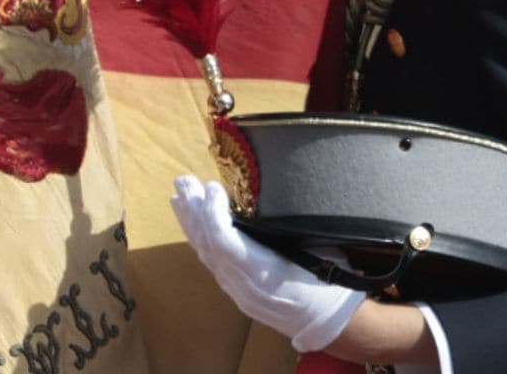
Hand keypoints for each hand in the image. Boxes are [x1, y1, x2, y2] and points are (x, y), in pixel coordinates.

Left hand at [170, 174, 365, 352]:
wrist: (327, 323)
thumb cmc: (327, 284)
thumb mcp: (315, 252)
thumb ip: (288, 230)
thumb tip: (271, 197)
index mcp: (264, 275)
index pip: (225, 243)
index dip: (213, 214)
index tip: (212, 186)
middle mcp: (243, 285)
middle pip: (209, 245)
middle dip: (194, 212)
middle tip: (183, 182)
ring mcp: (238, 291)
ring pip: (206, 254)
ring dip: (192, 222)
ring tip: (180, 197)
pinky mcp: (238, 292)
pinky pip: (213, 263)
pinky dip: (201, 239)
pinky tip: (194, 226)